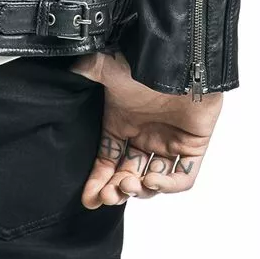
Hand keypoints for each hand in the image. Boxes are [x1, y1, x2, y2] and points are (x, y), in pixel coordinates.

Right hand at [71, 49, 222, 206]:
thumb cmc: (145, 64)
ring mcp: (169, 143)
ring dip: (139, 189)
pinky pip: (183, 177)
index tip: (89, 198)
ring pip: (152, 180)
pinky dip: (167, 185)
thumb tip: (66, 69)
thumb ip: (86, 72)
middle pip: (128, 174)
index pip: (107, 161)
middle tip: (110, 195)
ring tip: (129, 184)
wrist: (181, 60)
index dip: (98, 181)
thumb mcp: (108, 70)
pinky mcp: (193, 147)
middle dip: (116, 190)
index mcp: (122, 123)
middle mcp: (144, 136)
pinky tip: (152, 180)